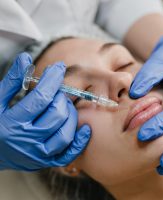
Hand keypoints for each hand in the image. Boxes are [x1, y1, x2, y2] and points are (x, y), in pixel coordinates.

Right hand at [0, 53, 90, 170]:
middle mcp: (27, 141)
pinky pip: (69, 154)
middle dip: (61, 98)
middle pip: (57, 114)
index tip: (59, 68)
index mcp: (11, 124)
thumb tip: (26, 59)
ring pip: (65, 133)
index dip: (53, 80)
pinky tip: (85, 128)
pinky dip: (80, 141)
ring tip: (64, 106)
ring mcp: (38, 155)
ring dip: (70, 115)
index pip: (41, 98)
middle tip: (57, 92)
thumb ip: (12, 81)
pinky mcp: (46, 162)